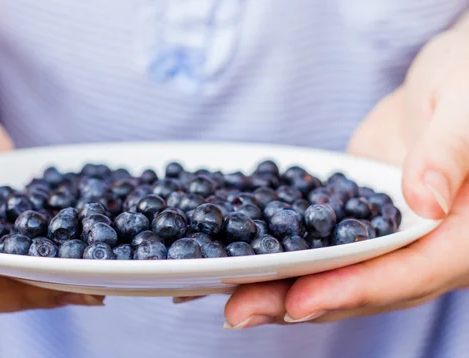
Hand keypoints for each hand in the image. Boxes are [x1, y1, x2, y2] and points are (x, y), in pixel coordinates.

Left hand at [222, 15, 468, 327]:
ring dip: (282, 286)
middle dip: (298, 300)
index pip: (407, 273)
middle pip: (361, 286)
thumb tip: (424, 201)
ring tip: (228, 297)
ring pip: (336, 272)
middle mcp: (424, 247)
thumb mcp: (466, 109)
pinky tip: (241, 258)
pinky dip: (284, 252)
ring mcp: (388, 236)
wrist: (453, 80)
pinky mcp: (358, 218)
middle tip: (239, 312)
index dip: (350, 289)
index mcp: (464, 235)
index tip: (298, 302)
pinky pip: (322, 242)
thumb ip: (448, 154)